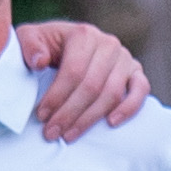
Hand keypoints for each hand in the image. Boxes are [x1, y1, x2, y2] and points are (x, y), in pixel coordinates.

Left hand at [17, 21, 148, 139]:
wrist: (66, 45)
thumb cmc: (46, 46)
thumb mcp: (30, 38)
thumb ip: (29, 45)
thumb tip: (40, 62)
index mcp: (83, 34)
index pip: (74, 71)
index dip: (57, 96)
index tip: (41, 116)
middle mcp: (108, 44)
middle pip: (92, 85)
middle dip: (70, 113)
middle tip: (52, 133)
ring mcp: (125, 58)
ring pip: (112, 93)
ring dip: (91, 118)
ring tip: (69, 135)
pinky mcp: (136, 71)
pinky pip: (141, 90)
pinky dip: (129, 107)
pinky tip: (111, 123)